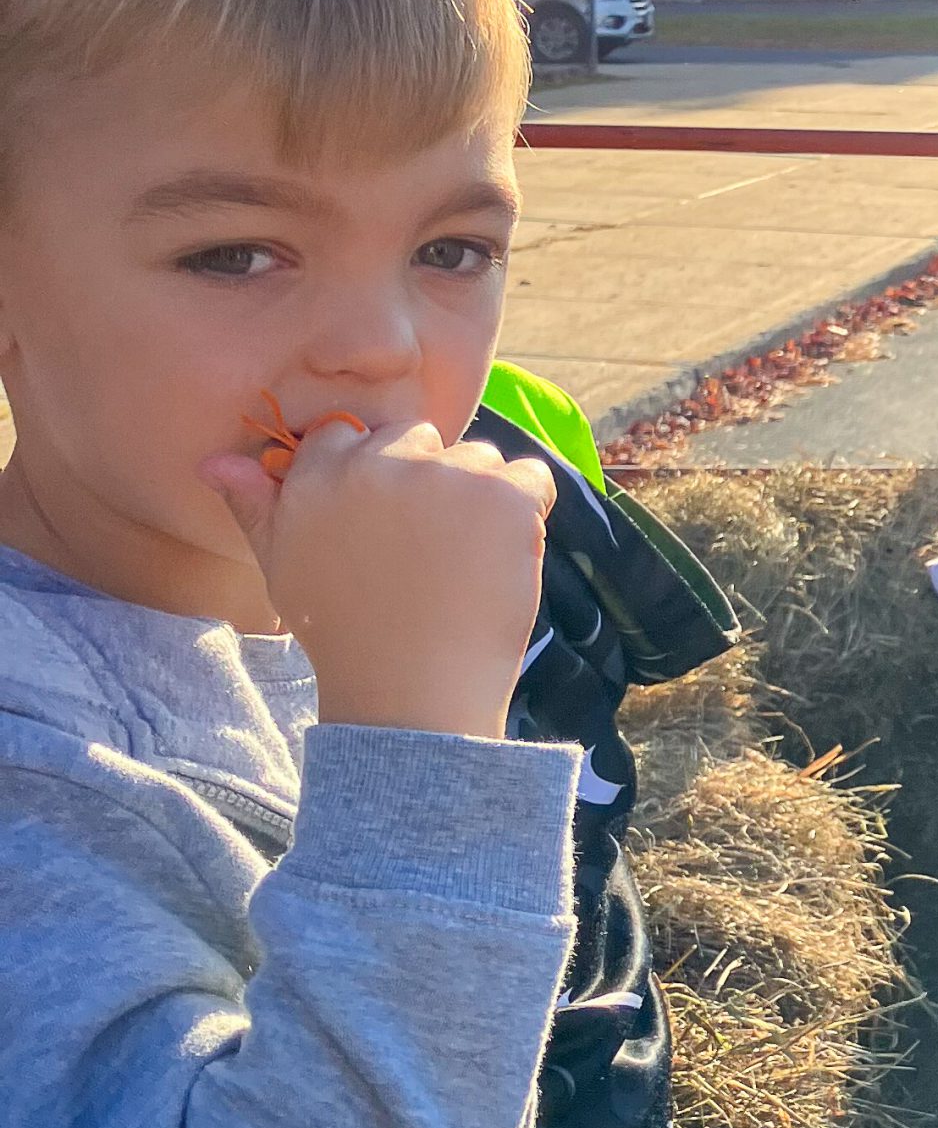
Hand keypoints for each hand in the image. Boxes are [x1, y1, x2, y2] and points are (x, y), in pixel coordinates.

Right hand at [200, 418, 553, 739]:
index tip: (385, 523)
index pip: (352, 435)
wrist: (410, 692)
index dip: (376, 475)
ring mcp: (445, 476)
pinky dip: (529, 510)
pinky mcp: (502, 497)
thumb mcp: (283, 567)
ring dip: (479, 495)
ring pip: (477, 456)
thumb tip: (215, 463)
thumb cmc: (344, 634)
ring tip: (462, 561)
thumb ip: (254, 507)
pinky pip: (531, 478)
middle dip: (428, 479)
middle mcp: (379, 463)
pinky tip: (502, 556)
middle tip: (426, 549)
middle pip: (417, 437)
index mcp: (320, 474)